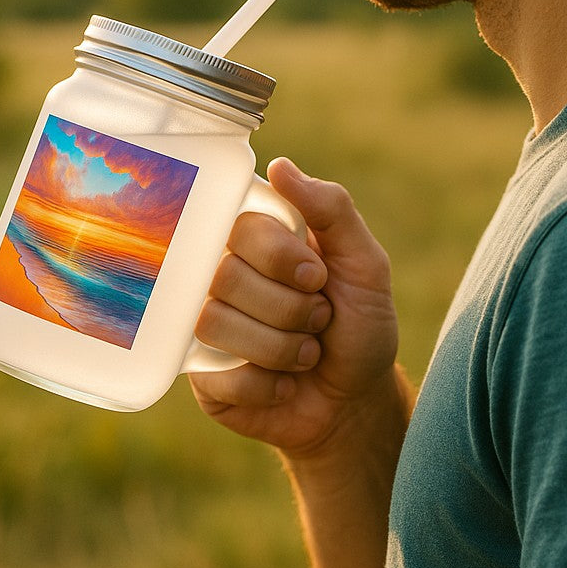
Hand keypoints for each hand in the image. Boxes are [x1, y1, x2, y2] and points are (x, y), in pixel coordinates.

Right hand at [190, 157, 402, 457]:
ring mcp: (204, 327)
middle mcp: (221, 277)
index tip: (317, 278)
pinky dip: (267, 385)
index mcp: (256, 243)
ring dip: (281, 348)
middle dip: (290, 308)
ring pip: (215, 323)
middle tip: (318, 321)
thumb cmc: (360, 325)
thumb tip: (280, 166)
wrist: (357, 401)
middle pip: (225, 276)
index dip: (280, 257)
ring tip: (304, 354)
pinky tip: (283, 385)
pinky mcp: (202, 378)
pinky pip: (217, 375)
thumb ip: (332, 209)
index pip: (239, 228)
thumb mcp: (364, 263)